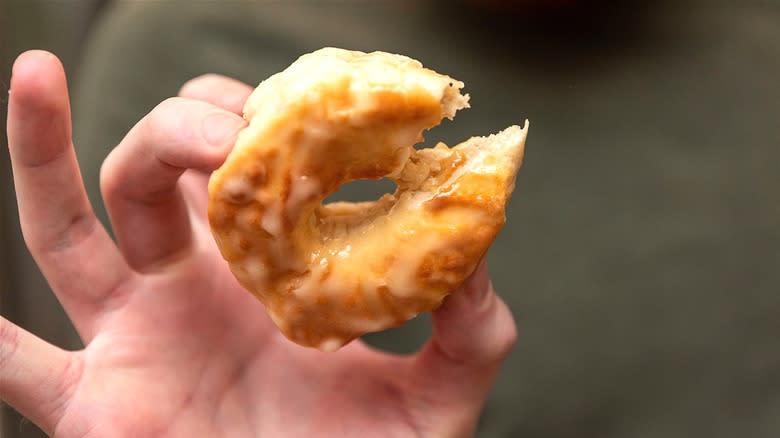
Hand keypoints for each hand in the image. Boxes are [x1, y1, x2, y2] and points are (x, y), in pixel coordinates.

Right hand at [1, 51, 516, 436]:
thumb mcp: (435, 399)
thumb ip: (470, 333)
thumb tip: (477, 259)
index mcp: (267, 274)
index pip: (247, 169)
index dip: (261, 125)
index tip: (297, 111)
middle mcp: (192, 289)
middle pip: (154, 172)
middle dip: (181, 124)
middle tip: (236, 129)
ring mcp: (135, 340)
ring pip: (68, 228)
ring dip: (45, 150)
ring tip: (38, 73)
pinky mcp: (96, 408)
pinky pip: (24, 372)